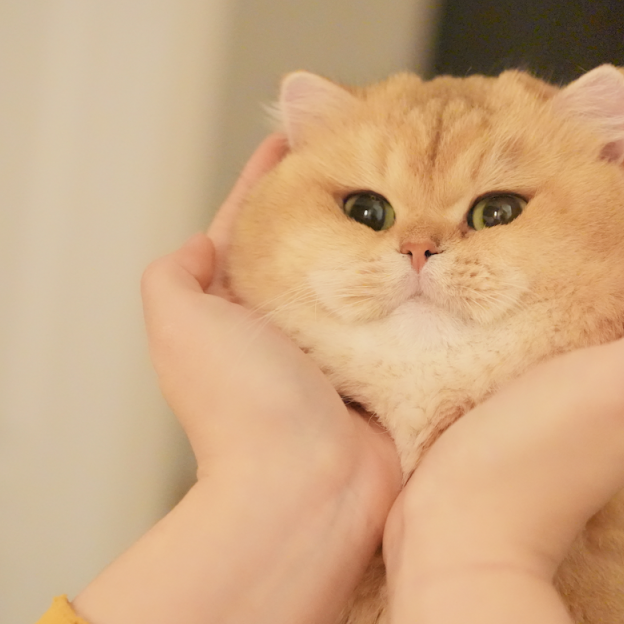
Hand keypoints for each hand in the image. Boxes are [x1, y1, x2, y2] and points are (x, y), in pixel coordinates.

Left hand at [142, 134, 400, 522]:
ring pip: (369, 277)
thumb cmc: (241, 407)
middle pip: (319, 246)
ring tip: (423, 185)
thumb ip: (174, 276)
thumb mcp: (179, 326)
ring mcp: (348, 350)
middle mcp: (294, 328)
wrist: (308, 491)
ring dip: (391, 238)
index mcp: (242, 312)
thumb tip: (200, 244)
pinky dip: (425, 287)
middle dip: (344, 200)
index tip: (300, 131)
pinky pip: (412, 317)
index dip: (271, 179)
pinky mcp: (396, 371)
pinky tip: (449, 249)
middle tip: (380, 152)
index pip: (255, 227)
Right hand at [385, 144, 623, 577]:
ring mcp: (571, 400)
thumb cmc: (538, 455)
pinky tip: (510, 279)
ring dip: (583, 260)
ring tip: (550, 211)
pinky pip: (546, 335)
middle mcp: (622, 387)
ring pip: (592, 311)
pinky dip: (541, 296)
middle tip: (589, 175)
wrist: (460, 536)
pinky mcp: (522, 408)